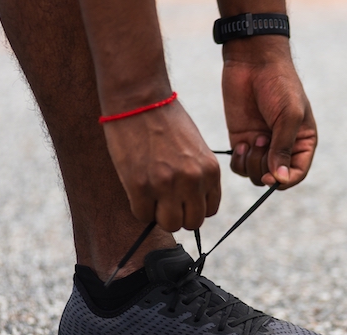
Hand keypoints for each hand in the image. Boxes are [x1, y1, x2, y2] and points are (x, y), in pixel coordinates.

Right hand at [102, 101, 220, 231]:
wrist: (140, 98)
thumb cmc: (167, 119)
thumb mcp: (196, 147)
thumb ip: (199, 174)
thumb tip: (191, 201)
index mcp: (210, 170)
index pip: (210, 210)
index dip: (193, 207)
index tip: (181, 198)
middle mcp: (193, 180)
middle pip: (192, 223)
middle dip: (178, 215)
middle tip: (164, 200)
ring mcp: (166, 184)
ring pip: (169, 224)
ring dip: (158, 215)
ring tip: (150, 196)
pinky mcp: (140, 185)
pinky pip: (142, 216)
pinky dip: (139, 207)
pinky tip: (136, 189)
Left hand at [222, 36, 317, 187]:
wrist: (254, 62)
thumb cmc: (280, 86)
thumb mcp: (289, 116)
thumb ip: (283, 149)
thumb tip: (280, 180)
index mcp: (302, 143)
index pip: (297, 174)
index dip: (284, 179)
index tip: (270, 175)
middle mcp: (282, 148)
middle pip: (273, 177)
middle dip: (264, 166)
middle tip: (261, 141)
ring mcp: (261, 145)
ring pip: (255, 174)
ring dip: (251, 163)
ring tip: (252, 140)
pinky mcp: (242, 141)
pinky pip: (239, 166)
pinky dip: (238, 161)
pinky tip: (241, 144)